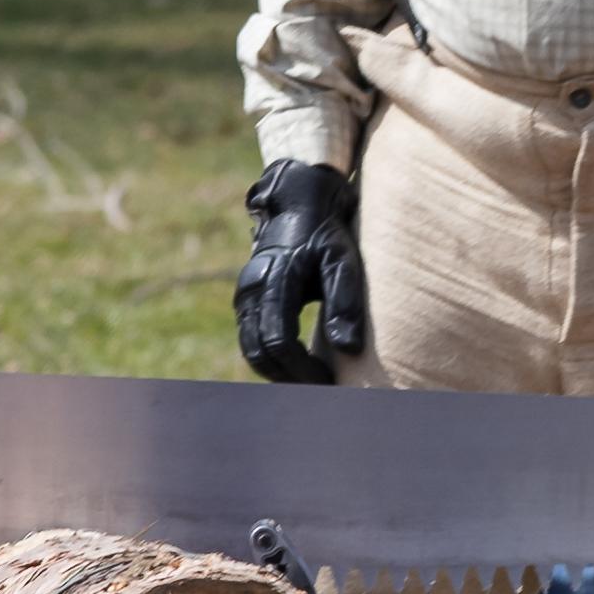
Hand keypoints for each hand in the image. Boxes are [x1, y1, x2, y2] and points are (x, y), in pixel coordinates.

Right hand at [235, 161, 368, 382]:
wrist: (297, 203)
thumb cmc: (325, 232)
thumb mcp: (342, 261)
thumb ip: (345, 303)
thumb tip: (349, 349)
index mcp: (275, 281)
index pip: (279, 342)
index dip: (301, 369)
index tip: (328, 382)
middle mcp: (251, 290)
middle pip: (258, 353)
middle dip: (287, 377)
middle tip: (319, 390)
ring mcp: (244, 295)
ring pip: (250, 349)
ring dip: (276, 371)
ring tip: (308, 382)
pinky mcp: (246, 299)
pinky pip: (250, 339)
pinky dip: (269, 358)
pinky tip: (296, 366)